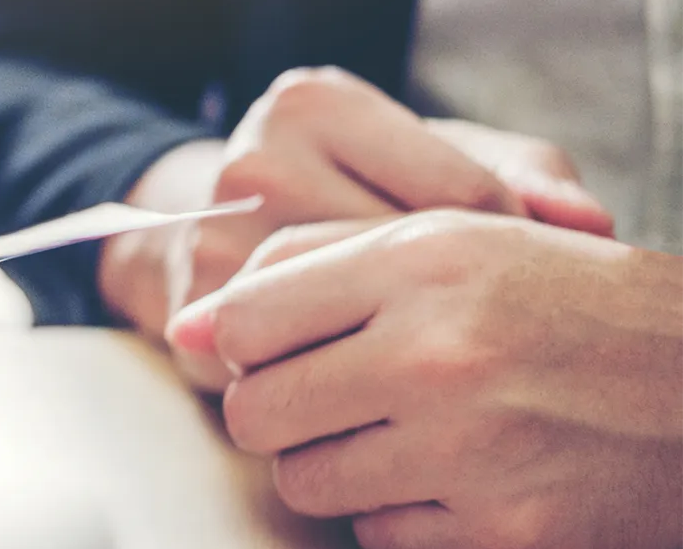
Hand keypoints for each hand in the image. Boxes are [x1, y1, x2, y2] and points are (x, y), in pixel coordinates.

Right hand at [99, 67, 611, 389]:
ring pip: (354, 320)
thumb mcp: (428, 154)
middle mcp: (256, 159)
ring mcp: (216, 237)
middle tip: (479, 326)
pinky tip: (363, 370)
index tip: (508, 275)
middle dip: (453, 302)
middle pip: (404, 261)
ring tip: (419, 347)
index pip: (460, 191)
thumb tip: (592, 224)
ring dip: (396, 346)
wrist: (204, 228)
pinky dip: (342, 376)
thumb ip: (522, 173)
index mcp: (314, 103)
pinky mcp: (196, 311)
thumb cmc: (346, 188)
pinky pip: (302, 365)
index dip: (505, 248)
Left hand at [170, 213, 682, 548]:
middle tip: (331, 397)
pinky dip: (402, 515)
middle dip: (278, 409)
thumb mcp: (455, 241)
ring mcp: (470, 450)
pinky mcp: (504, 532)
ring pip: (304, 481)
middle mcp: (440, 353)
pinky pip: (378, 535)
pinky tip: (457, 476)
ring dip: (335, 464)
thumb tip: (190, 323)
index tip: (273, 347)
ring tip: (402, 432)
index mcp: (423, 263)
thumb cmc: (569, 303)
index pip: (245, 315)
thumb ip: (312, 262)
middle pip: (255, 409)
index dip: (242, 339)